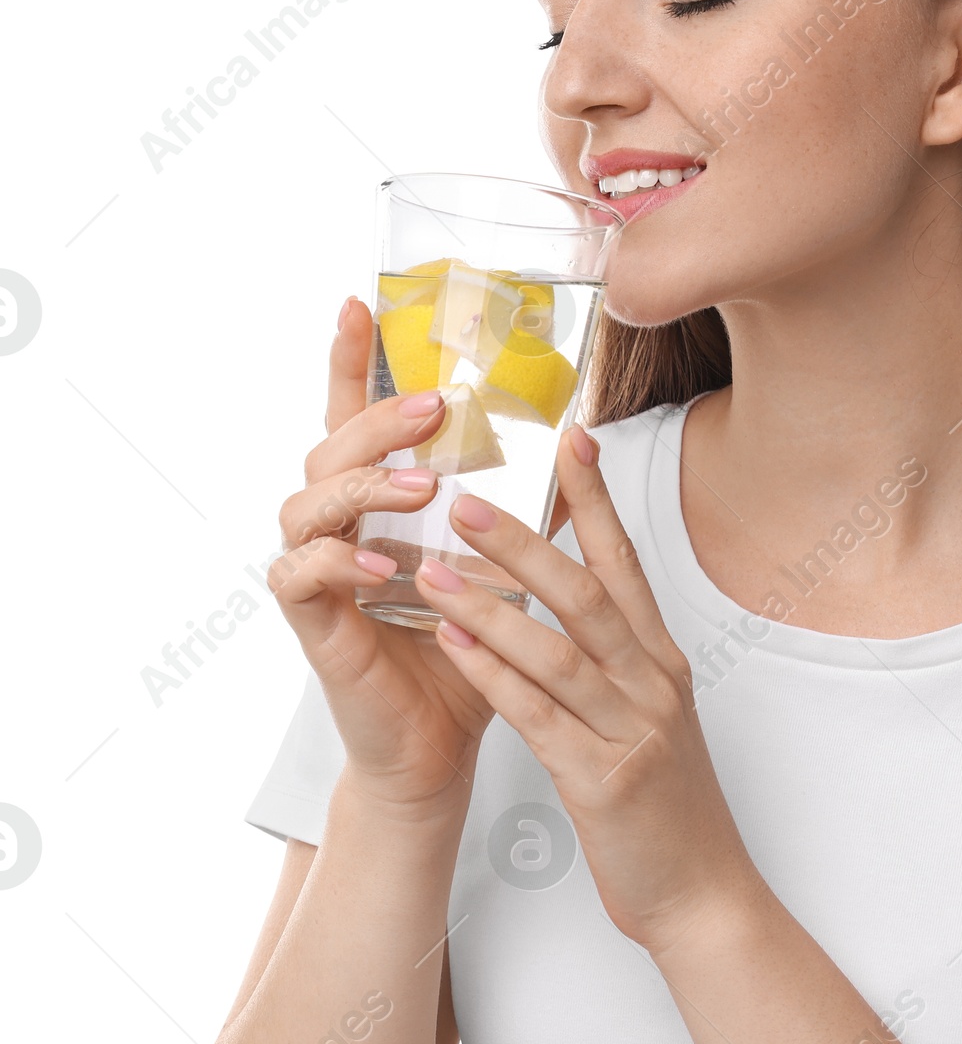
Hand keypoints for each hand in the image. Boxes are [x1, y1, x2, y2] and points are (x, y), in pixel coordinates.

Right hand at [269, 296, 495, 809]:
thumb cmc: (470, 649)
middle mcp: (337, 526)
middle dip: (380, 418)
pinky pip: (301, 577)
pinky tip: (382, 565)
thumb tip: (578, 436)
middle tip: (434, 407)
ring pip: (308, 502)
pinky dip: (340, 565)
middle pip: (332, 446)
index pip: (354, 416)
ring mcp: (317, 572)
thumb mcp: (502, 565)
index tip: (359, 302)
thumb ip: (518, 502)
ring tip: (420, 486)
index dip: (350, 360)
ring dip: (366, 487)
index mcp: (378, 501)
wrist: (443, 741)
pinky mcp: (311, 624)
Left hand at [412, 428, 760, 945]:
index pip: (626, 563)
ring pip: (560, 648)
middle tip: (464, 497)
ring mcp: (633, 730)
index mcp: (662, 662)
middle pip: (587, 592)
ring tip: (430, 569)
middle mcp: (653, 683)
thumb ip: (615, 662)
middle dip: (525, 541)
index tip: (571, 437)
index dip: (596, 500)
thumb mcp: (650, 719)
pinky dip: (495, 676)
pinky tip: (452, 646)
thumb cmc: (666, 807)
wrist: (703, 894)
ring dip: (492, 604)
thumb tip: (572, 608)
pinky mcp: (605, 780)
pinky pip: (541, 716)